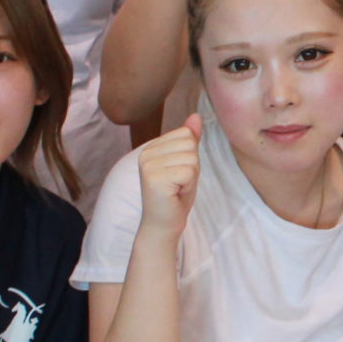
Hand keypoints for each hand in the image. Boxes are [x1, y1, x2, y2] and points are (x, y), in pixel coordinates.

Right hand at [135, 115, 202, 229]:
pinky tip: (176, 194)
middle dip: (193, 166)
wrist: (163, 225)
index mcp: (151, 147)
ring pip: (191, 157)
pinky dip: (189, 185)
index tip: (179, 174)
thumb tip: (196, 116)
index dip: (191, 157)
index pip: (186, 134)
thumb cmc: (175, 196)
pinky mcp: (154, 178)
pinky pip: (189, 170)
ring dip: (191, 177)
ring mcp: (148, 165)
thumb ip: (189, 140)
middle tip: (179, 183)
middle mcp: (146, 153)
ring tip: (177, 189)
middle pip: (190, 144)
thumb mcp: (186, 164)